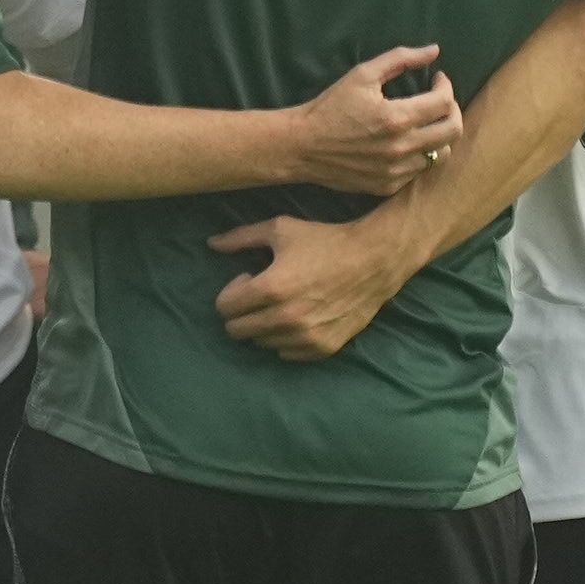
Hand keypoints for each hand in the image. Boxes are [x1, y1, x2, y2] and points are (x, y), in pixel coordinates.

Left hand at [209, 201, 418, 359]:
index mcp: (271, 288)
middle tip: (261, 294)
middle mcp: (286, 318)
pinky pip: (286, 353)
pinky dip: (285, 339)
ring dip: (263, 325)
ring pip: (260, 343)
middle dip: (241, 312)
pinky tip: (299, 317)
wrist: (374, 260)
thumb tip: (210, 244)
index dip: (232, 291)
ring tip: (283, 304)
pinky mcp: (323, 348)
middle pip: (237, 331)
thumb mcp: (280, 230)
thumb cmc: (324, 241)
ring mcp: (305, 336)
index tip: (249, 278)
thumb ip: (240, 238)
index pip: (224, 308)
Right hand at [277, 43, 458, 195]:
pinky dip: (419, 154)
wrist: (302, 145)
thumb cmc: (331, 106)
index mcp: (397, 118)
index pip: (444, 102)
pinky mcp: (388, 186)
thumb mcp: (362, 74)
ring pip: (441, 154)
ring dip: (439, 135)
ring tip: (425, 123)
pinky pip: (419, 171)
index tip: (437, 80)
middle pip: (453, 131)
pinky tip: (405, 142)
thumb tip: (434, 50)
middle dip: (452, 110)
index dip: (445, 86)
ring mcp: (396, 170)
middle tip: (439, 101)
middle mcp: (401, 148)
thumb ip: (400, 59)